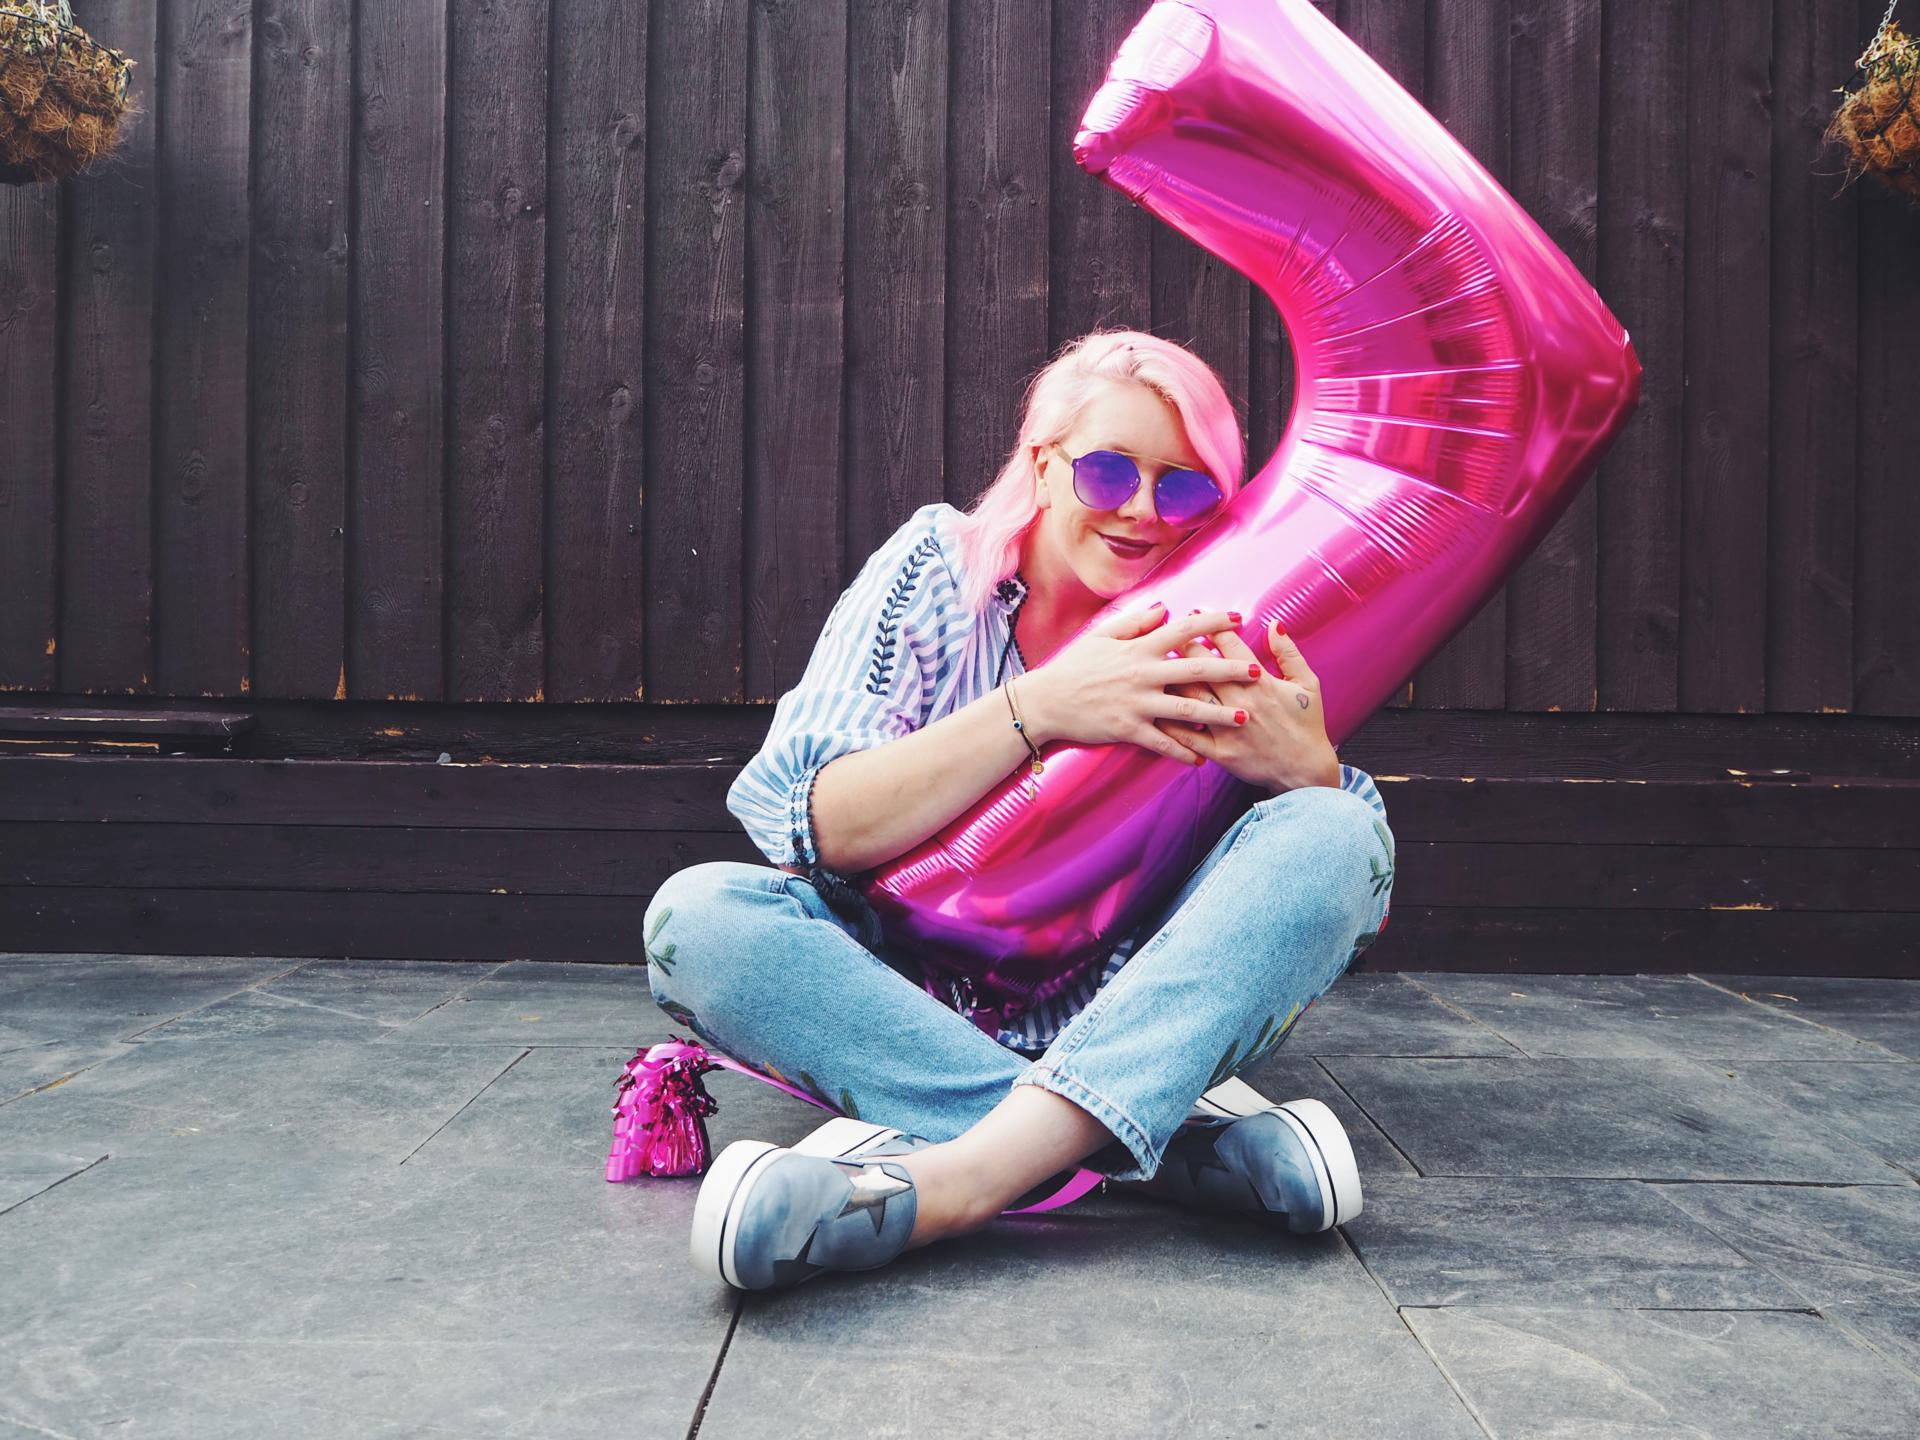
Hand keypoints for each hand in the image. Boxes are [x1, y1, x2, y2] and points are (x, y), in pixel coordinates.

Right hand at [1016, 601, 1266, 767]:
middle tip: (1257, 672)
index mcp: (1138, 649)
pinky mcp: (1127, 729)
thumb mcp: (1102, 636)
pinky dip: (1183, 752)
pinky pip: (1162, 743)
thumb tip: (1165, 609)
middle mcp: (1142, 674)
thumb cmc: (1073, 666)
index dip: (1214, 622)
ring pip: (1187, 710)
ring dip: (1219, 714)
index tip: (1240, 618)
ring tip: (1245, 718)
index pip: (1184, 630)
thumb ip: (1136, 622)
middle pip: (1196, 670)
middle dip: (1230, 670)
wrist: (1045, 701)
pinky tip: (1203, 759)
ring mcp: (1137, 704)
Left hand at [1152, 612, 1340, 793]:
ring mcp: (1228, 728)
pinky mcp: (1220, 752)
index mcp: (1261, 683)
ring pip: (1192, 696)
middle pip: (1203, 668)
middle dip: (1184, 647)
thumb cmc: (1307, 725)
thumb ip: (1289, 653)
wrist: (1305, 771)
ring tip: (1155, 664)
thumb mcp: (1308, 684)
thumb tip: (1275, 624)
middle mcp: (1241, 702)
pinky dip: (1170, 722)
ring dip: (1172, 678)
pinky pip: (1188, 735)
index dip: (1211, 627)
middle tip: (1167, 634)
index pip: (1230, 647)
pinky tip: (1154, 708)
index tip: (1195, 613)